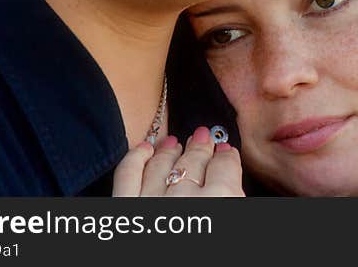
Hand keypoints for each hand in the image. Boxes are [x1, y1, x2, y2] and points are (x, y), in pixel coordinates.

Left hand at [112, 126, 244, 196]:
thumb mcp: (235, 222)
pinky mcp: (122, 208)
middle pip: (194, 162)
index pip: (225, 168)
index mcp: (220, 202)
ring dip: (170, 150)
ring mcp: (149, 201)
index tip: (226, 151)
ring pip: (162, 164)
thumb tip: (234, 186)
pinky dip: (136, 158)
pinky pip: (127, 174)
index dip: (227, 157)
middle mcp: (184, 198)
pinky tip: (144, 149)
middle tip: (202, 136)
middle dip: (200, 147)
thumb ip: (236, 200)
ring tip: (176, 142)